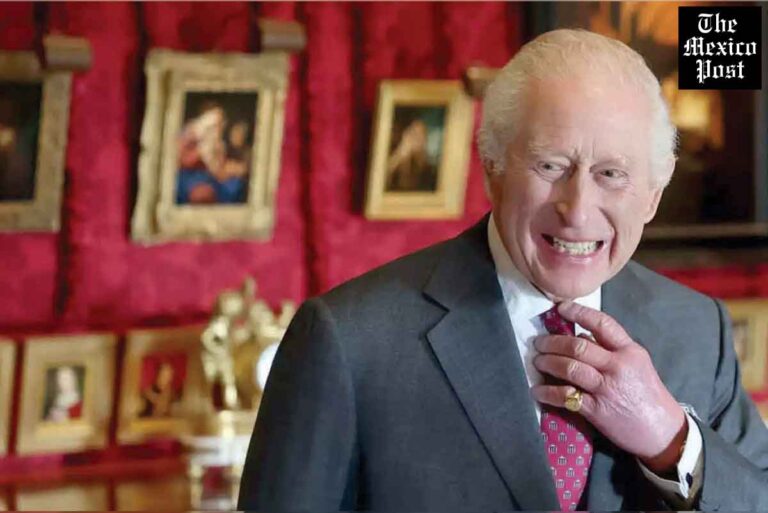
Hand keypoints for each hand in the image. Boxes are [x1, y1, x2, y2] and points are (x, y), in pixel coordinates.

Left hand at [531, 301, 686, 473]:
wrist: (663, 432)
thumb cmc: (647, 395)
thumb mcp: (637, 364)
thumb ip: (610, 349)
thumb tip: (579, 337)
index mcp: (629, 351)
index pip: (602, 324)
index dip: (579, 312)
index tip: (560, 307)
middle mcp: (618, 366)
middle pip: (578, 346)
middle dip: (552, 342)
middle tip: (539, 343)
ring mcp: (606, 388)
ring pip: (569, 368)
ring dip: (548, 363)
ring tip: (537, 362)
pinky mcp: (596, 410)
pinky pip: (566, 396)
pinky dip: (548, 392)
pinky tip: (537, 390)